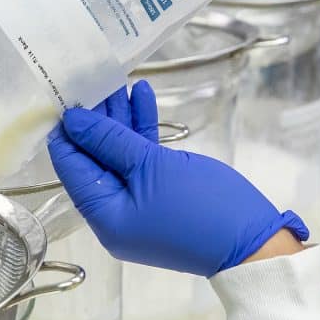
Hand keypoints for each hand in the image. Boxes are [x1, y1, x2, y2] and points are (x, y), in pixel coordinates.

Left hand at [48, 81, 307, 276]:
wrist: (255, 241)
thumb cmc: (200, 206)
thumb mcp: (151, 167)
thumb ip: (110, 141)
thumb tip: (74, 122)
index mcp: (103, 215)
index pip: (70, 167)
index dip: (66, 130)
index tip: (63, 93)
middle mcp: (114, 212)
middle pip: (94, 157)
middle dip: (95, 118)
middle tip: (92, 77)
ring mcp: (139, 202)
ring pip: (120, 153)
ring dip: (120, 118)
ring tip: (117, 78)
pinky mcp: (161, 192)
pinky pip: (142, 158)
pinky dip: (142, 129)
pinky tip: (142, 96)